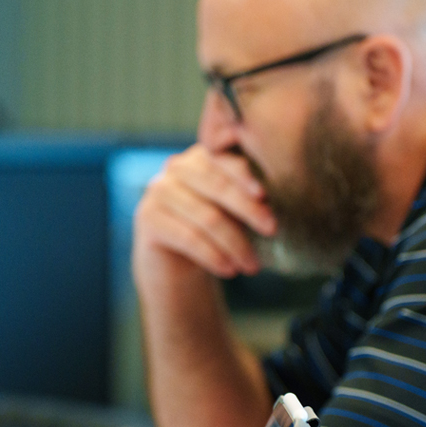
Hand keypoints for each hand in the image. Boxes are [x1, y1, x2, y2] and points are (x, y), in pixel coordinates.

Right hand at [133, 143, 276, 281]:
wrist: (174, 260)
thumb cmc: (213, 230)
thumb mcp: (232, 209)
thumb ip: (249, 197)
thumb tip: (278, 206)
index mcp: (202, 156)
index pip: (226, 160)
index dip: (247, 176)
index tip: (267, 196)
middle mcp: (177, 167)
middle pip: (218, 185)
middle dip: (249, 210)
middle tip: (272, 230)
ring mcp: (158, 190)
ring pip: (206, 216)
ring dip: (235, 244)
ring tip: (252, 265)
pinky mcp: (147, 217)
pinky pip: (188, 237)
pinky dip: (213, 256)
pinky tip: (229, 270)